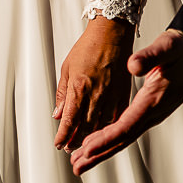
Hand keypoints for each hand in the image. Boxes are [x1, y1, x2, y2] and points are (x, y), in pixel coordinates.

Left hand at [52, 16, 135, 152]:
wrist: (113, 32)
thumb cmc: (89, 46)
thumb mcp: (67, 68)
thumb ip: (63, 94)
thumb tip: (58, 114)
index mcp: (80, 87)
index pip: (70, 119)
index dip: (63, 135)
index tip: (59, 144)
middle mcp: (97, 94)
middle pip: (85, 127)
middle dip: (75, 141)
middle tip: (69, 150)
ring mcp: (112, 94)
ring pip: (101, 125)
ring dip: (91, 137)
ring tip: (83, 145)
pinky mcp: (124, 93)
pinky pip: (116, 116)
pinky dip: (108, 127)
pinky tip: (103, 132)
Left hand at [69, 29, 182, 173]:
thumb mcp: (169, 46)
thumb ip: (151, 56)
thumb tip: (133, 65)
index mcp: (154, 99)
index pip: (126, 126)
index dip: (105, 139)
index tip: (86, 149)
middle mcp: (154, 112)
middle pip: (122, 139)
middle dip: (99, 154)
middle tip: (77, 166)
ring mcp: (153, 114)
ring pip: (124, 137)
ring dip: (103, 151)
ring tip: (81, 162)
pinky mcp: (151, 111)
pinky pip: (128, 130)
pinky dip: (111, 139)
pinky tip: (98, 143)